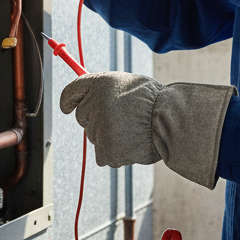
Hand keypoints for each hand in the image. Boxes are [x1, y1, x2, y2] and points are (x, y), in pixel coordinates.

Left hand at [59, 71, 235, 188]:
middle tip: (121, 118)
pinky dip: (116, 153)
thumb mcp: (127, 84)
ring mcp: (99, 127)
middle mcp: (95, 103)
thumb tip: (84, 100)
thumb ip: (104, 91)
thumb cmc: (152, 102)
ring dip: (109, 137)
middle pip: (82, 116)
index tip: (68, 107)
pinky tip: (131, 144)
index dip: (68, 101)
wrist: (171, 120)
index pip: (71, 92)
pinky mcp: (106, 149)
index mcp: (100, 83)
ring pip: (94, 137)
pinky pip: (102, 156)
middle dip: (96, 119)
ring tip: (132, 129)